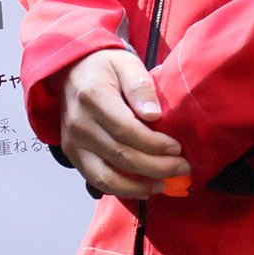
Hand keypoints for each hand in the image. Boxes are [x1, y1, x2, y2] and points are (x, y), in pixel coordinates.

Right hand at [57, 49, 191, 200]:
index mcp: (93, 98)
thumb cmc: (104, 68)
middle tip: (182, 168)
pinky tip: (143, 188)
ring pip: (107, 176)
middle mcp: (79, 124)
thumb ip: (140, 86)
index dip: (155, 144)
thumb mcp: (126, 64)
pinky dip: (121, 189)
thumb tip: (153, 114)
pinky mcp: (72, 154)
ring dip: (139, 186)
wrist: (71, 72)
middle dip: (157, 167)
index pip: (127, 130)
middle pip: (121, 155)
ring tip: (163, 184)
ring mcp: (73, 142)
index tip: (177, 148)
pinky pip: (97, 180)